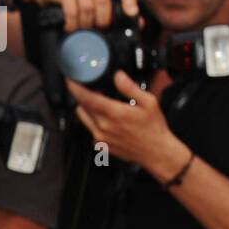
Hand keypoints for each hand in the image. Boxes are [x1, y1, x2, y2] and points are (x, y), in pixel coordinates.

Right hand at [17, 0, 137, 30]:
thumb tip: (138, 24)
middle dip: (102, 19)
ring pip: (88, 6)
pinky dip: (71, 23)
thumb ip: (112, 9)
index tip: (131, 13)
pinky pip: (71, 9)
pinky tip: (69, 27)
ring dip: (85, 23)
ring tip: (81, 29)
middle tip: (97, 28)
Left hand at [67, 71, 186, 176]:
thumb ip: (130, 87)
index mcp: (114, 113)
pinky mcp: (101, 145)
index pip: (86, 97)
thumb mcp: (148, 102)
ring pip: (83, 118)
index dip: (75, 87)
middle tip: (96, 91)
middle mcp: (104, 126)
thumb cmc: (153, 129)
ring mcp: (101, 137)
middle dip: (85, 96)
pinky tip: (108, 121)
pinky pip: (90, 129)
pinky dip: (94, 122)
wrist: (156, 152)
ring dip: (88, 109)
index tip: (71, 80)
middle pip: (82, 106)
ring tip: (103, 105)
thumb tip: (118, 76)